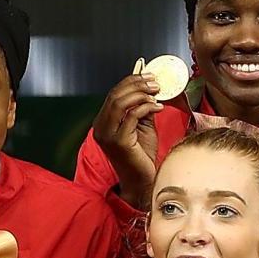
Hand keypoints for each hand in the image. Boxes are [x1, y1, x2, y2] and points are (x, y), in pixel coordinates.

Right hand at [89, 72, 164, 208]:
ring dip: (141, 93)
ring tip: (156, 93)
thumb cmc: (142, 156)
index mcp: (103, 123)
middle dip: (137, 84)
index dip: (131, 81)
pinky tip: (158, 108)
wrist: (142, 181)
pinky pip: (132, 115)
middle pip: (115, 95)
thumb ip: (141, 108)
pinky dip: (147, 107)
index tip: (149, 76)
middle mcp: (101, 128)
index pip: (113, 94)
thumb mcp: (141, 126)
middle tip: (155, 82)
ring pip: (120, 102)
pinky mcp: (119, 141)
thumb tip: (149, 88)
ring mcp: (107, 135)